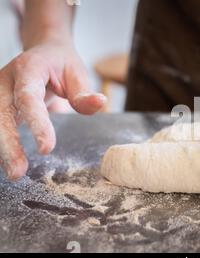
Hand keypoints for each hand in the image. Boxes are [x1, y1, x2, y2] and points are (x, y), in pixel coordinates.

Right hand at [0, 39, 105, 179]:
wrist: (43, 50)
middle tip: (18, 171)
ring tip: (14, 174)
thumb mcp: (76, 72)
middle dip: (8, 144)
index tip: (47, 149)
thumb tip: (99, 103)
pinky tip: (5, 164)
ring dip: (2, 149)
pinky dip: (0, 145)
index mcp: (28, 69)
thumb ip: (83, 92)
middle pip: (1, 113)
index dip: (36, 123)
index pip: (28, 97)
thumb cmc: (61, 63)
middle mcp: (6, 80)